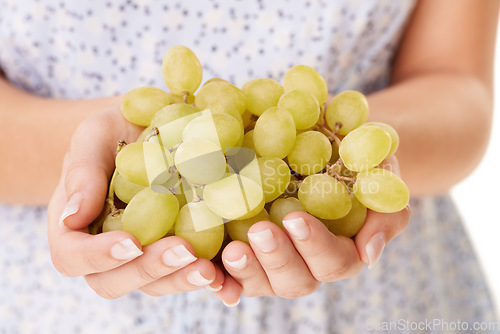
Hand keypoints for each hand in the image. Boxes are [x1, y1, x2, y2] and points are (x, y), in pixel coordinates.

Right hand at [47, 105, 223, 297]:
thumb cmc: (114, 133)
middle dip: (150, 269)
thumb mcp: (94, 137)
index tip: (131, 242)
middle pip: (116, 280)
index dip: (99, 257)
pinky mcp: (180, 251)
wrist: (148, 130)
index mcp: (77, 228)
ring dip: (181, 279)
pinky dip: (210, 280)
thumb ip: (81, 172)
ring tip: (209, 268)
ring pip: (156, 284)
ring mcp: (146, 255)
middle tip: (183, 251)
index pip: (73, 256)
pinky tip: (228, 276)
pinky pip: (189, 273)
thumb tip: (72, 217)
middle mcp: (109, 251)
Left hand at [212, 156, 410, 302]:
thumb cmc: (356, 158)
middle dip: (277, 259)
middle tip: (260, 232)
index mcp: (339, 248)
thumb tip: (369, 255)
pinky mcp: (242, 249)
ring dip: (245, 270)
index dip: (315, 245)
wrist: (322, 140)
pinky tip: (203, 268)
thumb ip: (385, 210)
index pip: (334, 260)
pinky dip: (217, 276)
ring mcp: (271, 260)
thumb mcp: (381, 171)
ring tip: (232, 251)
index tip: (296, 219)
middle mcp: (304, 262)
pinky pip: (228, 272)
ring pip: (260, 281)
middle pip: (295, 280)